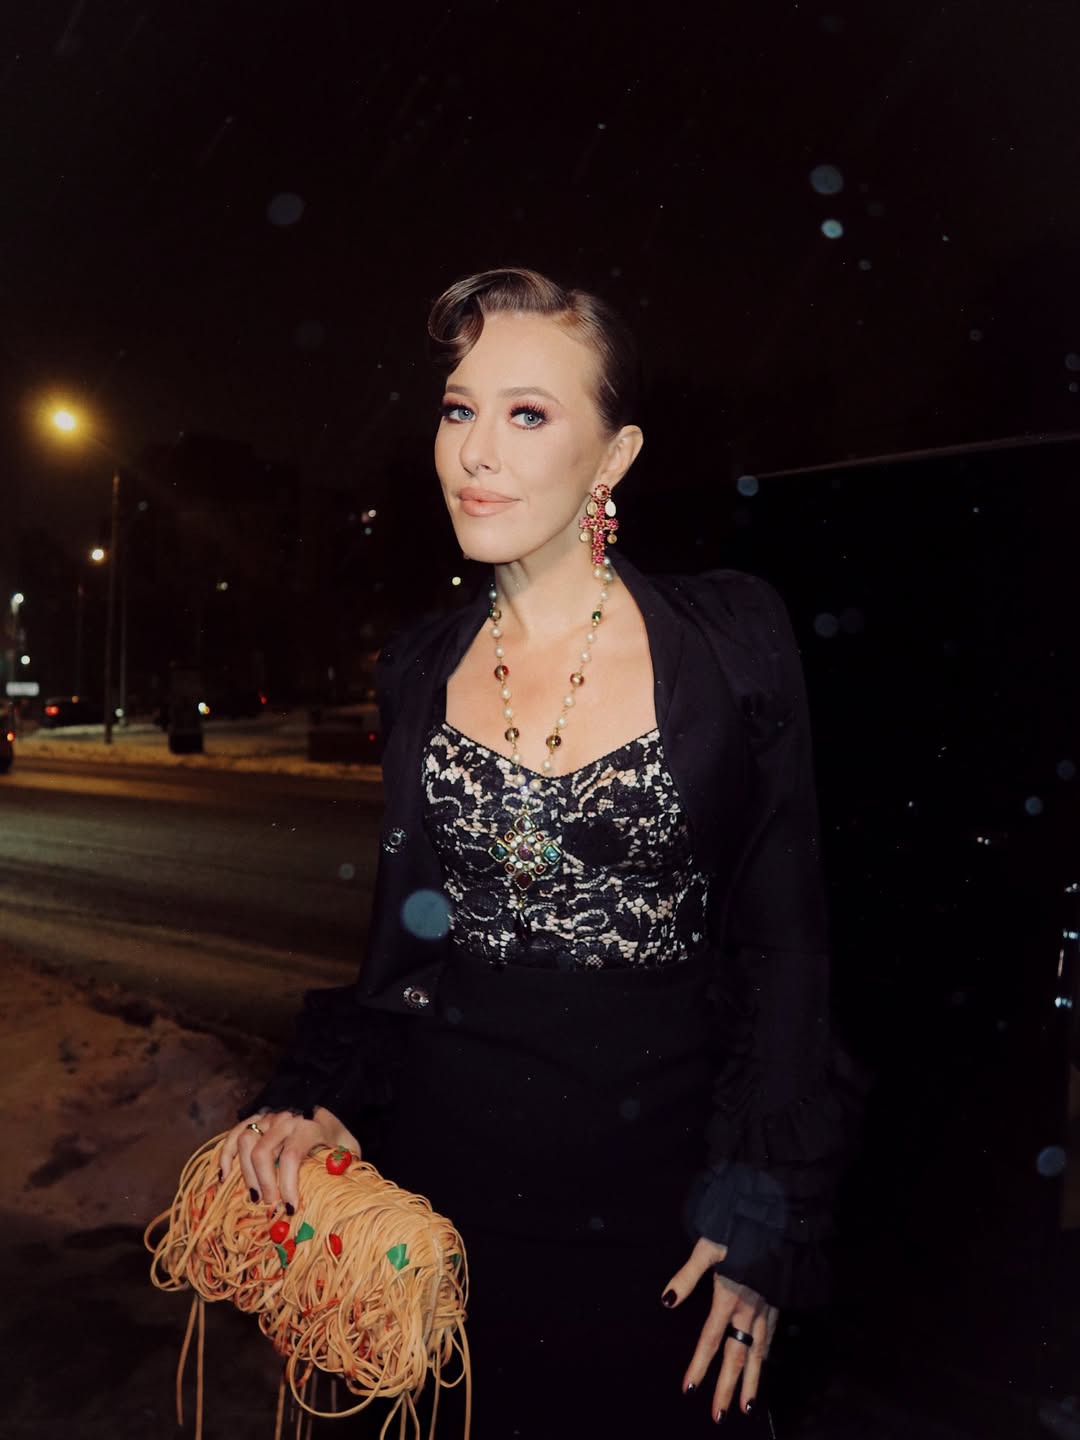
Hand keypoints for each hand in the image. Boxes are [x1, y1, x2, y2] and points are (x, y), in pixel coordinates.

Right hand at [219, 1106, 360, 1211]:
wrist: (324, 1099)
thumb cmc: (333, 1130)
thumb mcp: (348, 1146)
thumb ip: (347, 1166)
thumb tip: (342, 1194)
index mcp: (308, 1126)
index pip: (291, 1156)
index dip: (288, 1185)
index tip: (290, 1208)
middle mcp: (284, 1119)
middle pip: (263, 1153)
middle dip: (265, 1184)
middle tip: (270, 1205)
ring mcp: (267, 1117)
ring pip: (245, 1142)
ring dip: (246, 1173)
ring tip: (254, 1195)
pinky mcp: (253, 1119)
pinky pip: (233, 1135)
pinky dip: (225, 1156)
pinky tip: (225, 1176)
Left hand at [661, 1237, 778, 1421]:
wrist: (779, 1218)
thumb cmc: (738, 1228)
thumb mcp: (707, 1247)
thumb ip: (687, 1276)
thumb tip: (666, 1301)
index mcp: (729, 1296)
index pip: (711, 1339)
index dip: (699, 1365)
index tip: (689, 1390)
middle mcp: (749, 1309)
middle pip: (736, 1356)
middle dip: (728, 1388)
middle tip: (719, 1417)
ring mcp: (767, 1308)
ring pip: (759, 1353)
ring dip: (751, 1381)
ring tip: (746, 1407)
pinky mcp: (778, 1303)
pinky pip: (771, 1337)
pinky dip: (765, 1357)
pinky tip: (761, 1366)